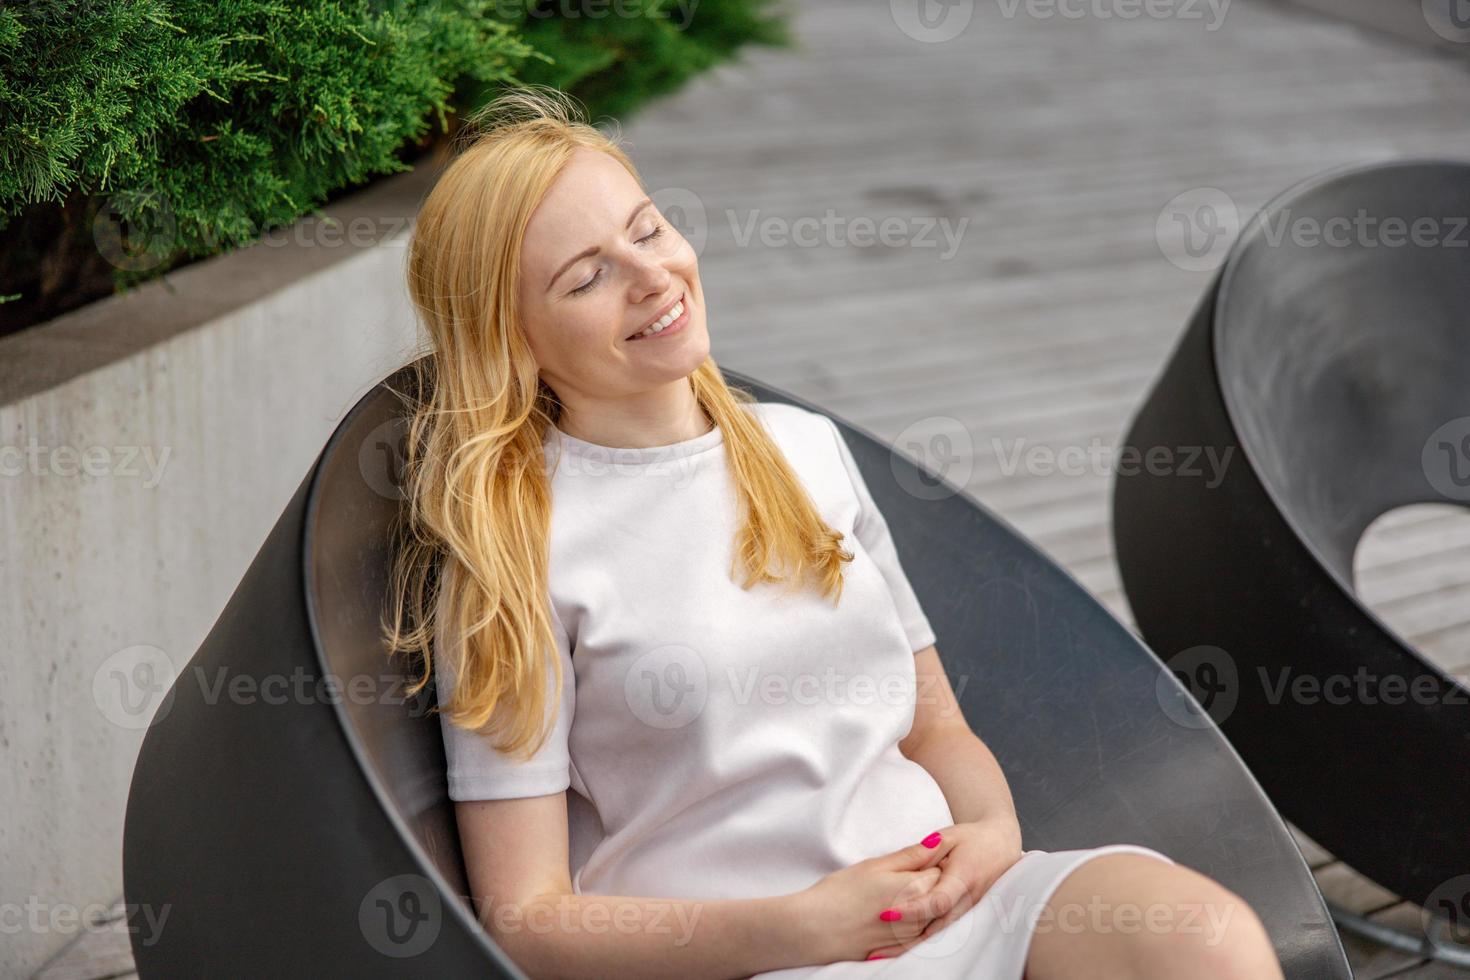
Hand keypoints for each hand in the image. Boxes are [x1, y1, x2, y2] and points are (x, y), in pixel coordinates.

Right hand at [789, 839, 950, 964]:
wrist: (814, 930)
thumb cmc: (841, 893)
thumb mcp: (875, 865)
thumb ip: (910, 855)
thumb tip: (937, 841)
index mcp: (916, 888)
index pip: (942, 871)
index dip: (932, 863)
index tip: (916, 860)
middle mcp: (920, 915)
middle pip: (939, 895)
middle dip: (930, 884)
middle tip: (899, 878)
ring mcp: (910, 936)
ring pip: (928, 916)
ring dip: (920, 905)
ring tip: (888, 896)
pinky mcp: (898, 950)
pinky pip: (915, 936)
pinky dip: (910, 924)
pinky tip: (888, 915)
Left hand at [862, 815, 1024, 960]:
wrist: (1001, 846)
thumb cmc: (972, 839)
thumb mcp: (949, 836)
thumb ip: (927, 850)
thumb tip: (906, 862)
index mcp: (963, 878)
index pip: (937, 901)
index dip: (913, 910)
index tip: (887, 914)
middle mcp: (968, 900)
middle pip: (936, 927)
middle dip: (905, 940)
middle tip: (874, 950)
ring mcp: (969, 912)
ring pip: (939, 936)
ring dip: (911, 947)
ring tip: (880, 955)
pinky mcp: (965, 917)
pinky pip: (942, 933)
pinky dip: (921, 944)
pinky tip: (899, 950)